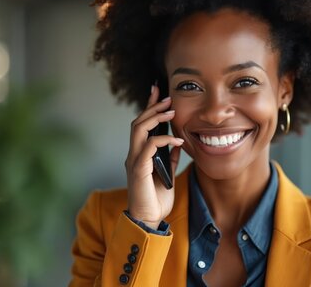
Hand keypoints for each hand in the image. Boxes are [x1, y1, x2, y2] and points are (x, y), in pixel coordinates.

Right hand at [125, 84, 183, 229]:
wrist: (149, 219)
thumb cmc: (156, 199)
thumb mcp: (167, 174)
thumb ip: (169, 157)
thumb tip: (176, 142)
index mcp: (140, 154)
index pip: (142, 125)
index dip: (149, 107)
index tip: (158, 91)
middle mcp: (134, 154)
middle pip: (138, 122)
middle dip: (152, 107)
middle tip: (167, 97)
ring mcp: (134, 160)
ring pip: (138, 129)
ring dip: (155, 117)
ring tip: (171, 111)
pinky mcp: (138, 169)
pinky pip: (148, 147)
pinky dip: (163, 140)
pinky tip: (176, 139)